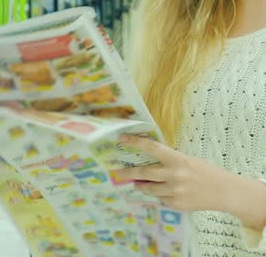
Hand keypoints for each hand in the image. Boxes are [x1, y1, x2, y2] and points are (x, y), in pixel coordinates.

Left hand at [115, 134, 230, 211]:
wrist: (224, 191)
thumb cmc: (204, 171)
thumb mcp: (186, 159)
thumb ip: (169, 159)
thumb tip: (149, 155)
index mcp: (176, 159)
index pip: (151, 148)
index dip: (135, 142)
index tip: (122, 138)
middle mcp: (174, 175)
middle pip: (144, 173)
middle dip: (129, 173)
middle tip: (118, 172)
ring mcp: (175, 191)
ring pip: (149, 189)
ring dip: (141, 186)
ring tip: (137, 183)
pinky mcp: (177, 204)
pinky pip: (161, 199)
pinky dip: (159, 195)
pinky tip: (162, 192)